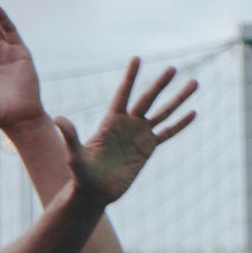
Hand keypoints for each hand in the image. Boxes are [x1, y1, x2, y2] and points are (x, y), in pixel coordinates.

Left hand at [58, 59, 196, 208]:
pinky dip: (180, 124)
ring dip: (178, 99)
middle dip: (160, 84)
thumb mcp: (74, 155)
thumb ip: (70, 136)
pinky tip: (193, 113)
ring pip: (163, 112)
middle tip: (173, 68)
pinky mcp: (148, 148)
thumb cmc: (81, 174)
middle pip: (148, 99)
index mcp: (111, 121)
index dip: (130, 77)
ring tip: (194, 83)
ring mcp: (139, 134)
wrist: (95, 193)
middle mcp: (127, 123)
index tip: (137, 58)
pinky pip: (167, 132)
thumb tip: (58, 118)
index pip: (123, 93)